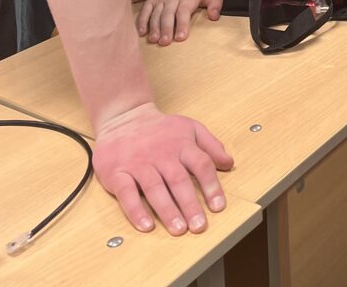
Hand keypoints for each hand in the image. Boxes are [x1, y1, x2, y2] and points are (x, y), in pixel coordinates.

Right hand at [93, 102, 232, 235]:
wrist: (123, 117)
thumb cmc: (161, 129)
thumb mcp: (190, 128)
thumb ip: (211, 145)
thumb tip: (229, 163)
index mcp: (181, 144)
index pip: (201, 164)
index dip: (211, 186)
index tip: (218, 206)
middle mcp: (162, 154)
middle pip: (178, 180)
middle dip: (190, 204)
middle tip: (199, 226)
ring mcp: (139, 163)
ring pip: (155, 188)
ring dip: (167, 210)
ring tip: (179, 229)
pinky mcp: (118, 173)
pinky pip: (126, 193)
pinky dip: (136, 210)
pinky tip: (146, 226)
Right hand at [136, 0, 221, 45]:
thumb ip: (215, 4)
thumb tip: (214, 16)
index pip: (184, 12)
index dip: (182, 24)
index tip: (181, 37)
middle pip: (168, 14)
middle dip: (166, 29)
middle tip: (165, 42)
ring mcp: (160, 0)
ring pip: (156, 14)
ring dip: (154, 27)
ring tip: (154, 39)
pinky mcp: (151, 0)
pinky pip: (145, 10)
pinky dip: (142, 21)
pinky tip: (142, 32)